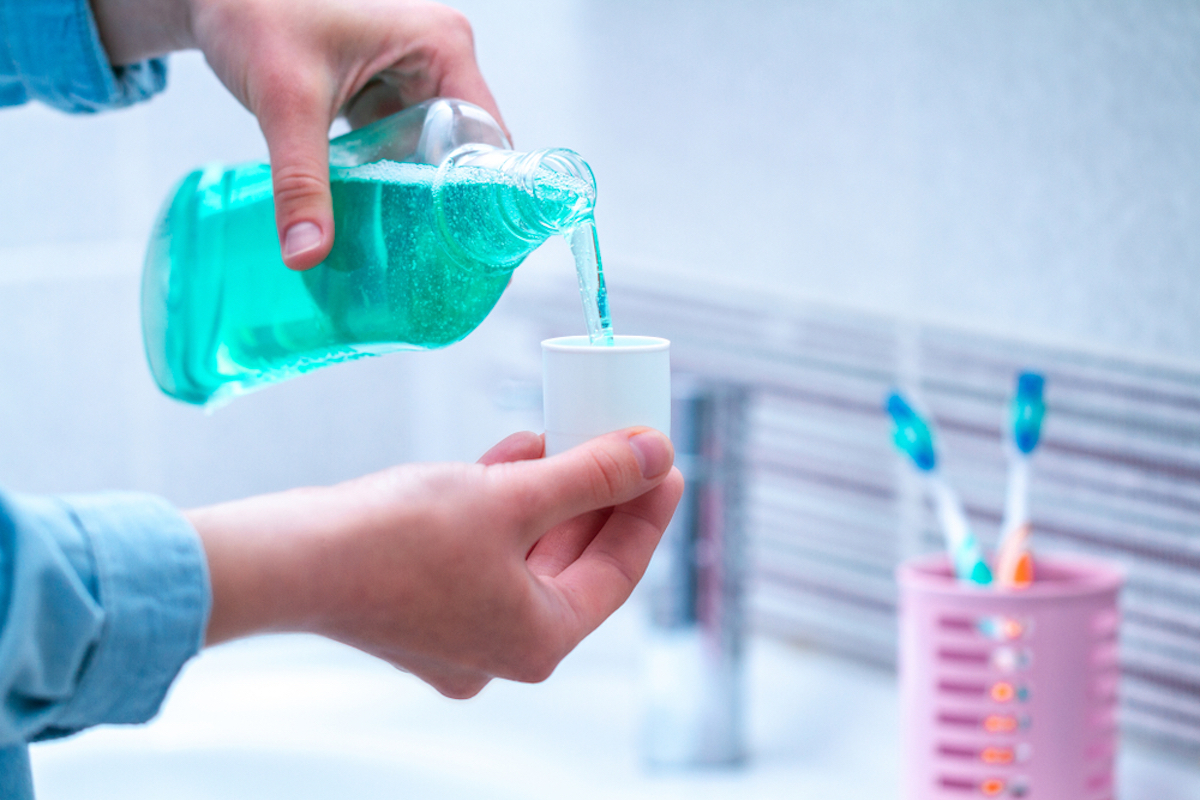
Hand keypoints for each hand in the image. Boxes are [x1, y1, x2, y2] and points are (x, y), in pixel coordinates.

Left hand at [93, 0, 506, 269]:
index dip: (485, 193)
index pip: (488, 135)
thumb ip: (300, 181)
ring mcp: (411, 75)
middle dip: (452, 204)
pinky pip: (401, 145)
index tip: (476, 250)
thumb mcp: (286, 102)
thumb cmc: (254, 12)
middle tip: (444, 263)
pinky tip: (384, 220)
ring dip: (422, 196)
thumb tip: (306, 254)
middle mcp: (437, 58)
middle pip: (466, 149)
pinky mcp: (383, 90)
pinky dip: (392, 180)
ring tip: (419, 254)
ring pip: (433, 152)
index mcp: (442, 46)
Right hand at [187, 429, 683, 697]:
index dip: (647, 509)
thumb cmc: (394, 540)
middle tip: (625, 442)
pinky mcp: (424, 603)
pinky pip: (487, 550)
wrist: (287, 558)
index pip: (618, 571)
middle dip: (598, 496)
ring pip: (529, 552)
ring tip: (569, 432)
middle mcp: (502, 647)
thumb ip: (590, 475)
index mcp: (537, 640)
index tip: (667, 462)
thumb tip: (653, 455)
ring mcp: (460, 630)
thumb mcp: (511, 498)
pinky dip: (505, 504)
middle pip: (574, 561)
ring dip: (550, 492)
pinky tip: (515, 452)